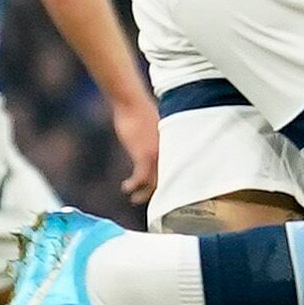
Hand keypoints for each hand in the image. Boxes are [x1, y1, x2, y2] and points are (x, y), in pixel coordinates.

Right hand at [112, 96, 162, 214]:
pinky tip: (126, 187)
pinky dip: (133, 186)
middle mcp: (169, 151)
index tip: (167, 192)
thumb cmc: (139, 110)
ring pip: (154, 183)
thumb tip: (153, 142)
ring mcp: (157, 154)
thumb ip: (156, 138)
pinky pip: (140, 178)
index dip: (173, 182)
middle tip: (153, 203)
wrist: (131, 101)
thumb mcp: (153, 126)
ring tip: (135, 198)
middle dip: (160, 193)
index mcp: (172, 144)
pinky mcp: (144, 155)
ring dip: (144, 194)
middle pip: (168, 179)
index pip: (177, 168)